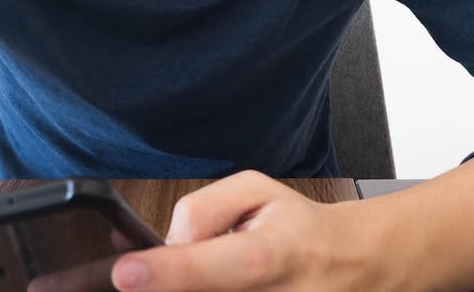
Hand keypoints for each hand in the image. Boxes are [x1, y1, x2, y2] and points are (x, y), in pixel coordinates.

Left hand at [108, 171, 384, 291]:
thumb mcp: (256, 190)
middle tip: (165, 265)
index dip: (168, 272)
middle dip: (167, 280)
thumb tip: (164, 245)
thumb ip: (204, 209)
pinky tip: (211, 282)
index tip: (126, 272)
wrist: (348, 265)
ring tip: (212, 267)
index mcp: (272, 253)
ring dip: (184, 287)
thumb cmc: (295, 226)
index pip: (213, 265)